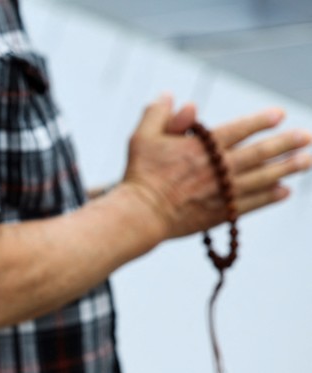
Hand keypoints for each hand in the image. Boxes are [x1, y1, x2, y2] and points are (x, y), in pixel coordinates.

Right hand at [121, 94, 311, 238]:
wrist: (140, 214)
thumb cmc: (140, 175)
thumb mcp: (142, 137)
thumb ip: (158, 114)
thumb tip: (169, 95)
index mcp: (203, 147)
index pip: (241, 129)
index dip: (261, 120)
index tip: (279, 115)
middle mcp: (219, 168)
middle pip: (260, 152)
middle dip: (286, 143)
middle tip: (306, 137)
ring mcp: (222, 191)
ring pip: (263, 178)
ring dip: (287, 168)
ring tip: (306, 161)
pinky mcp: (220, 213)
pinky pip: (252, 203)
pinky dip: (270, 197)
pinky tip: (284, 191)